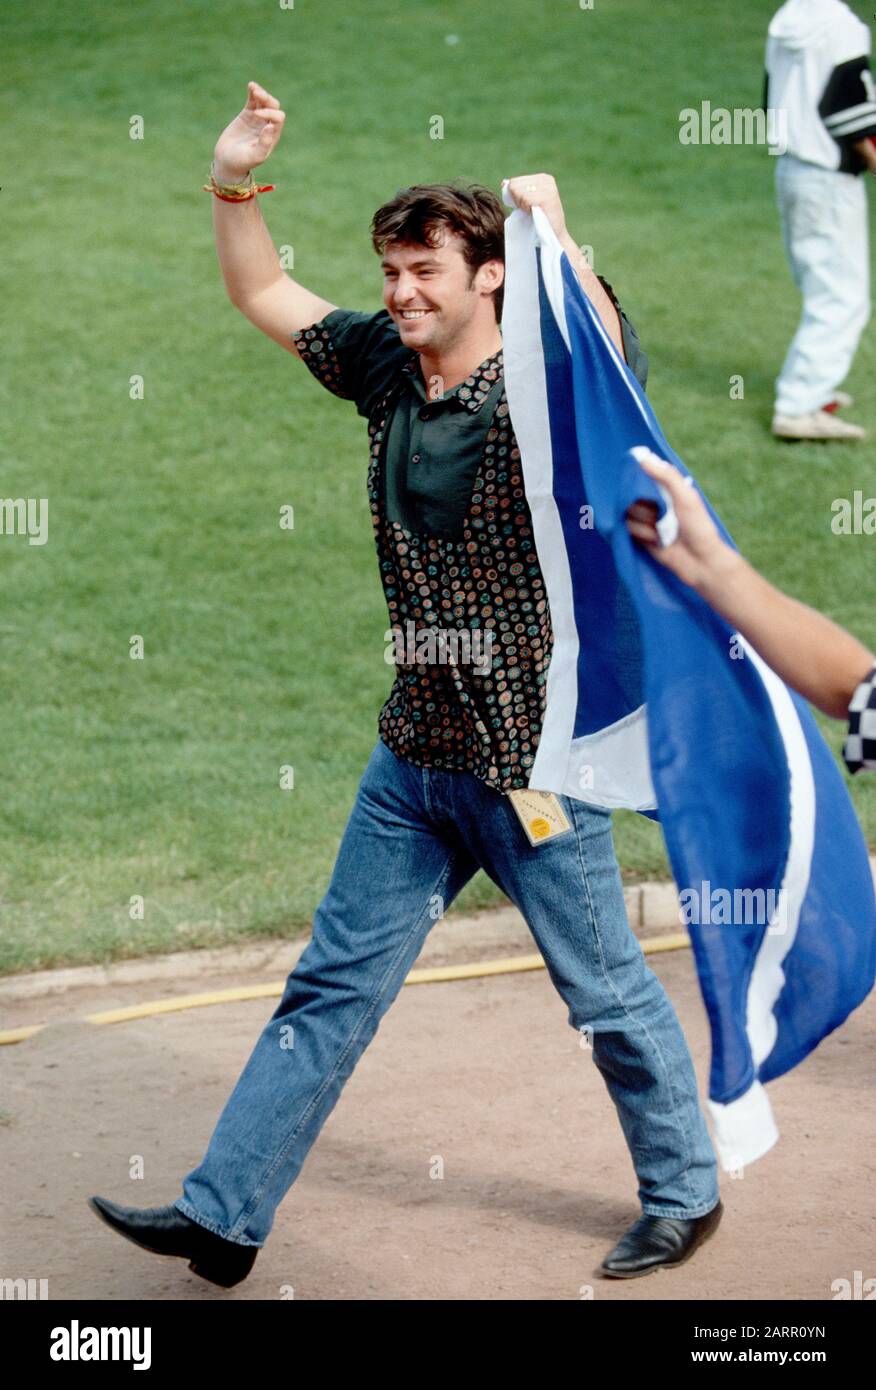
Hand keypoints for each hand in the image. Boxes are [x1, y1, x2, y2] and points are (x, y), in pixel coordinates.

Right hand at [213, 81, 285, 181]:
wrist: (227, 161)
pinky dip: (253, 92)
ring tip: (253, 88)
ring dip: (261, 93)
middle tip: (257, 95)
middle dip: (267, 99)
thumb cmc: (242, 162)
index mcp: (273, 136)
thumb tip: (270, 126)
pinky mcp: (247, 114)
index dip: (269, 113)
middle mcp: (268, 126)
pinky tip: (251, 85)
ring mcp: (258, 119)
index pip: (278, 118)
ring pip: (265, 101)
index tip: (256, 114)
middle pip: (274, 106)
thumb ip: (264, 144)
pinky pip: (253, 100)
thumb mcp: (254, 156)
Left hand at [503, 173, 566, 239]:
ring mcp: (548, 187)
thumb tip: (503, 183)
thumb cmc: (539, 220)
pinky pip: (526, 199)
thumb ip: (517, 190)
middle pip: (515, 185)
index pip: (515, 181)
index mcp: (542, 178)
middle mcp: (546, 179)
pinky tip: (534, 213)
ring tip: (532, 212)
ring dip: (522, 206)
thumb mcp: (527, 202)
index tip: (525, 207)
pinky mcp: (548, 197)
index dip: (515, 197)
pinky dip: (526, 208)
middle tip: (529, 210)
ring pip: (519, 192)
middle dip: (517, 200)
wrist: (554, 235)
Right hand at [625, 447, 732, 592]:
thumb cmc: (697, 526)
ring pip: (628, 511)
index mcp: (667, 488)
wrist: (699, 560)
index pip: (643, 473)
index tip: (633, 474)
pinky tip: (656, 540)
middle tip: (660, 511)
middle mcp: (655, 501)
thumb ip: (666, 476)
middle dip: (644, 503)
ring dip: (644, 521)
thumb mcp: (686, 496)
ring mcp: (646, 519)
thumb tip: (642, 458)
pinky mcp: (640, 535)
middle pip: (631, 493)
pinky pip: (627, 528)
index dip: (637, 474)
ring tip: (661, 530)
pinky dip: (642, 533)